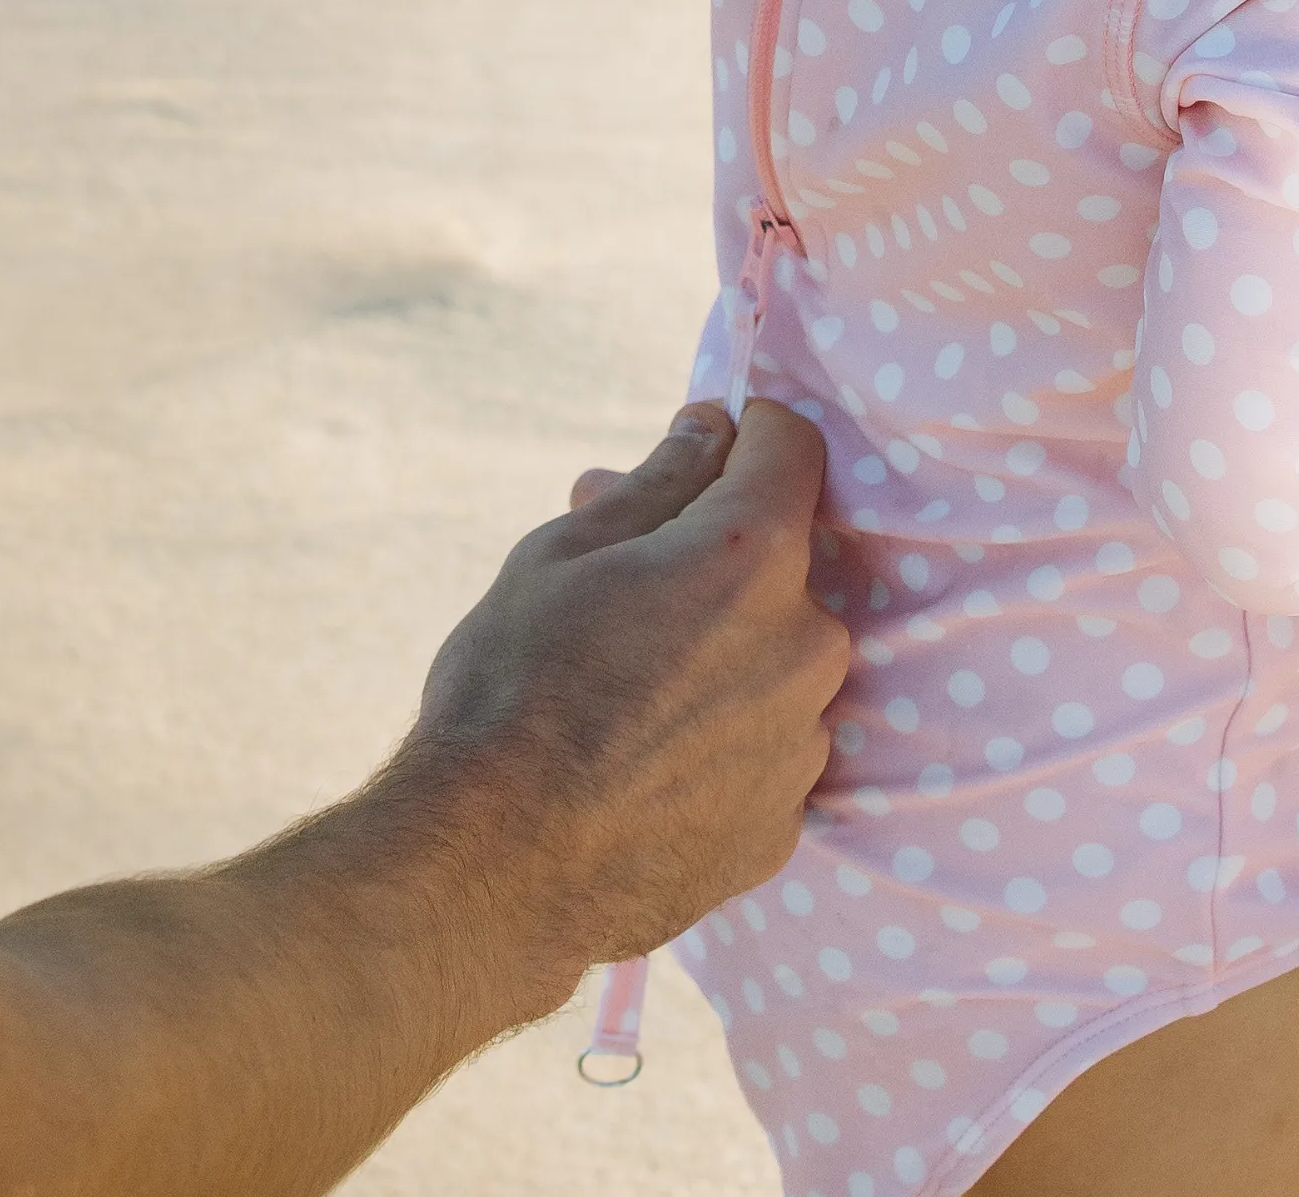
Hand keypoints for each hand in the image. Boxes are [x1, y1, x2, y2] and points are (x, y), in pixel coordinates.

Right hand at [399, 401, 848, 991]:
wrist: (493, 871)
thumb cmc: (514, 686)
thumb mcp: (564, 552)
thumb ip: (660, 479)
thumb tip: (712, 427)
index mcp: (753, 556)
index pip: (792, 445)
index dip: (739, 436)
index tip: (692, 454)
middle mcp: (805, 645)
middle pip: (780, 562)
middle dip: (711, 553)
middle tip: (618, 577)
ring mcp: (802, 745)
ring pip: (775, 658)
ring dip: (720, 647)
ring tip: (619, 677)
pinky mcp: (782, 825)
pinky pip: (765, 746)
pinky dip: (720, 734)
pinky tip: (641, 752)